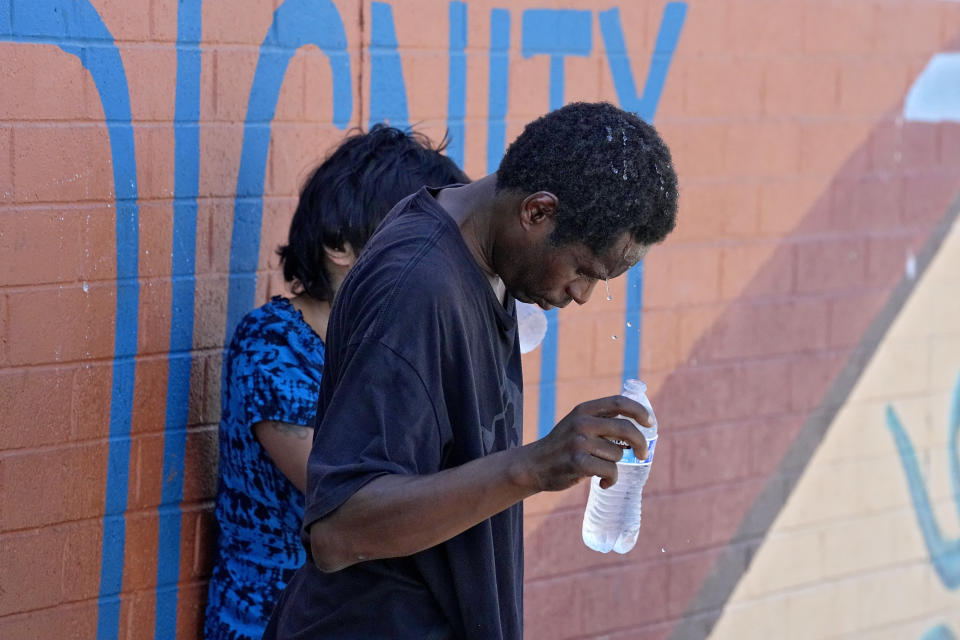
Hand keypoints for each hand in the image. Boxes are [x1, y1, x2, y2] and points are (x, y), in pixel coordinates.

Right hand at [515, 395, 651, 491]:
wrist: (534, 465)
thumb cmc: (563, 447)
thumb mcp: (578, 424)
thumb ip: (602, 421)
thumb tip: (638, 427)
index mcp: (584, 409)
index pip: (619, 402)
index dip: (639, 410)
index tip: (650, 422)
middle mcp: (582, 422)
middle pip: (626, 429)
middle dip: (641, 443)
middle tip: (643, 454)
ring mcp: (579, 442)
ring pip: (618, 455)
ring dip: (614, 465)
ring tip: (599, 468)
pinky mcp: (578, 462)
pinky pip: (610, 472)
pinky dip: (611, 479)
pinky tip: (602, 482)